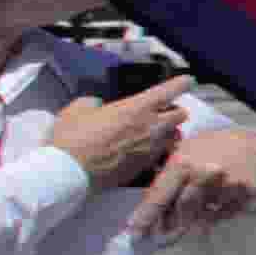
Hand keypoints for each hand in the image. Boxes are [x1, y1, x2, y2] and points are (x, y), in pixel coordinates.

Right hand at [43, 78, 192, 191]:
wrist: (69, 173)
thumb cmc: (72, 138)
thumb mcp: (77, 110)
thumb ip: (93, 103)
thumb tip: (98, 105)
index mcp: (137, 108)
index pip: (171, 90)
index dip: (181, 83)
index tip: (186, 81)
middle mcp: (152, 127)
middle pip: (181, 115)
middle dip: (174, 111)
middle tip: (161, 112)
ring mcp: (152, 149)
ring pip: (174, 137)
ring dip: (168, 133)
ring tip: (152, 134)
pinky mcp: (146, 168)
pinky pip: (160, 155)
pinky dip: (156, 152)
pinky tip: (141, 152)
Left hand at [140, 121, 255, 241]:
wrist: (250, 142)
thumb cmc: (209, 148)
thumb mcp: (183, 153)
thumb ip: (165, 177)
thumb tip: (145, 209)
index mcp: (183, 163)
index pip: (160, 195)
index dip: (147, 215)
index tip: (135, 233)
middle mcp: (205, 173)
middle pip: (182, 209)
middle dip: (172, 225)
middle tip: (163, 236)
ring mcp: (228, 184)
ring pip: (204, 215)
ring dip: (195, 221)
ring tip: (191, 221)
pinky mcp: (247, 192)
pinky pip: (225, 214)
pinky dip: (216, 215)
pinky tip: (216, 205)